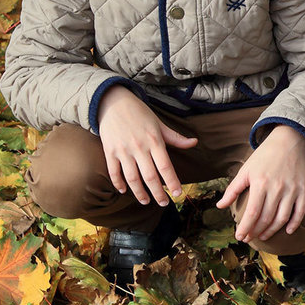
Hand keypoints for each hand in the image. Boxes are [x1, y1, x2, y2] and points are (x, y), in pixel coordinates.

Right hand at [96, 86, 195, 206]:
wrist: (113, 102)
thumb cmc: (139, 113)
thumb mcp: (159, 123)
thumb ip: (175, 137)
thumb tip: (194, 142)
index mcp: (154, 141)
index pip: (166, 167)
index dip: (172, 182)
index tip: (179, 193)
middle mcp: (139, 148)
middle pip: (150, 176)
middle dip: (158, 193)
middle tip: (165, 203)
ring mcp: (123, 150)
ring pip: (132, 178)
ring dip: (139, 193)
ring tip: (146, 201)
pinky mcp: (109, 151)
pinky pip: (114, 171)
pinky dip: (118, 183)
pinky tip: (124, 190)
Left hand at [220, 125, 304, 244]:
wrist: (288, 142)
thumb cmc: (264, 157)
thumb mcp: (245, 170)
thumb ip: (233, 189)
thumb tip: (220, 206)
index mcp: (260, 183)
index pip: (253, 212)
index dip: (246, 227)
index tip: (240, 236)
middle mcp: (277, 188)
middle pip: (266, 218)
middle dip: (255, 231)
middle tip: (248, 238)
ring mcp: (292, 190)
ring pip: (282, 218)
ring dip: (272, 231)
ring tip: (262, 236)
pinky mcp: (303, 190)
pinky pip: (300, 211)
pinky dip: (294, 223)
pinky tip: (287, 231)